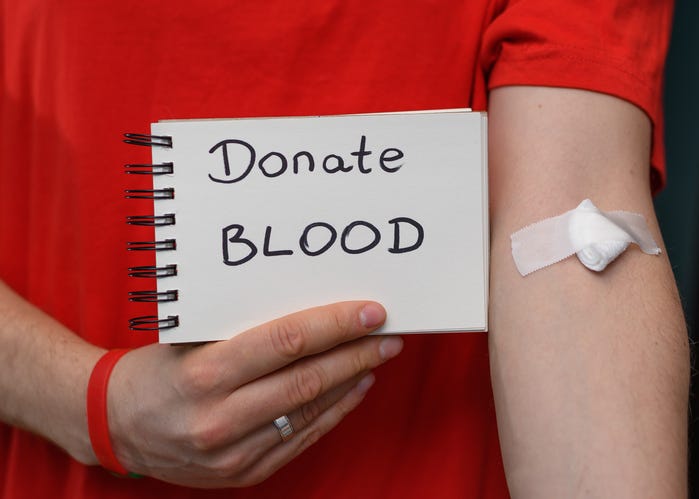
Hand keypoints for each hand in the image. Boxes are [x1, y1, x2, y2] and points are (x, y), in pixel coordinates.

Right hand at [106, 301, 401, 487]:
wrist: (115, 425)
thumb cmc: (155, 368)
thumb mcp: (188, 336)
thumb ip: (243, 325)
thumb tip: (308, 307)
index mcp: (205, 373)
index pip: (287, 341)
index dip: (335, 325)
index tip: (370, 311)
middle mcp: (220, 417)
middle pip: (307, 379)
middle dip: (355, 354)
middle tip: (387, 335)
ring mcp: (233, 453)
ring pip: (310, 412)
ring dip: (351, 382)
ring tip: (376, 358)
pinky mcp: (242, 474)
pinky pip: (300, 440)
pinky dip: (333, 413)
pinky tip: (352, 391)